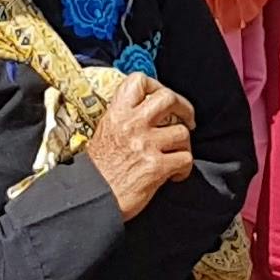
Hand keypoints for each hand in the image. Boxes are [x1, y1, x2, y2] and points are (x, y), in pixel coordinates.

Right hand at [83, 74, 195, 219]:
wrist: (91, 199)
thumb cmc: (98, 170)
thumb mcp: (104, 133)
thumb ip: (124, 119)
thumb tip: (148, 112)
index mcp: (116, 114)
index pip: (139, 81)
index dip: (156, 85)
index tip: (162, 96)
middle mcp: (132, 125)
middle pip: (169, 98)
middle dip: (183, 107)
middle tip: (187, 119)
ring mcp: (145, 145)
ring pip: (182, 132)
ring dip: (183, 145)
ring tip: (175, 155)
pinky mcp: (157, 167)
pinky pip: (185, 159)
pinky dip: (184, 168)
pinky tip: (174, 175)